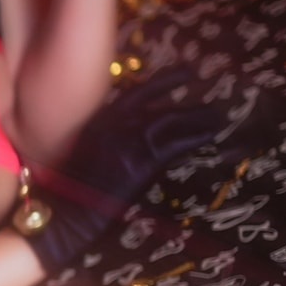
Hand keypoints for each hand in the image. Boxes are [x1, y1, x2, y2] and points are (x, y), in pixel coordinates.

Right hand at [14, 68, 219, 275]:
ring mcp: (130, 141)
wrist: (66, 213)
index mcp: (101, 121)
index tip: (188, 72)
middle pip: (159, 106)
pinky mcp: (142, 161)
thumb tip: (129, 143)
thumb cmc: (71, 192)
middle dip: (186, 102)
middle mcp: (117, 124)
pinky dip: (197, 136)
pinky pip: (176, 144)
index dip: (166, 81)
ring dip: (198, 118)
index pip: (138, 93)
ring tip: (218, 117)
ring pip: (171, 121)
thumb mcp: (87, 155)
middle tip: (211, 100)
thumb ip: (108, 142)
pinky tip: (213, 134)